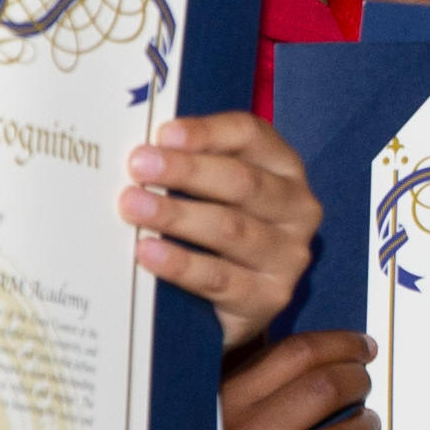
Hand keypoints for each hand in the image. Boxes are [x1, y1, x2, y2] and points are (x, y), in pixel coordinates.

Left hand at [125, 113, 318, 350]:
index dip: (206, 132)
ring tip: (132, 206)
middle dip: (186, 171)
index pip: (250, 136)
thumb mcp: (218, 188)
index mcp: (285, 168)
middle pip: (242, 182)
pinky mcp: (269, 296)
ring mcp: (288, 255)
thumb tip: (142, 150)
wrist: (242, 297)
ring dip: (176, 215)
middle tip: (139, 166)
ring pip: (230, 229)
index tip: (163, 134)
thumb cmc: (223, 226)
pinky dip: (180, 264)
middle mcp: (297, 208)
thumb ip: (194, 162)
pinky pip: (219, 278)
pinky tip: (148, 253)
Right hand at [212, 331, 371, 429]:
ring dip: (365, 427)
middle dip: (358, 381)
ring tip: (365, 424)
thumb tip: (326, 343)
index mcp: (227, 402)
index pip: (298, 354)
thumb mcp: (222, 407)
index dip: (342, 344)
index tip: (364, 347)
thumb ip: (260, 373)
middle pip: (325, 390)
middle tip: (364, 385)